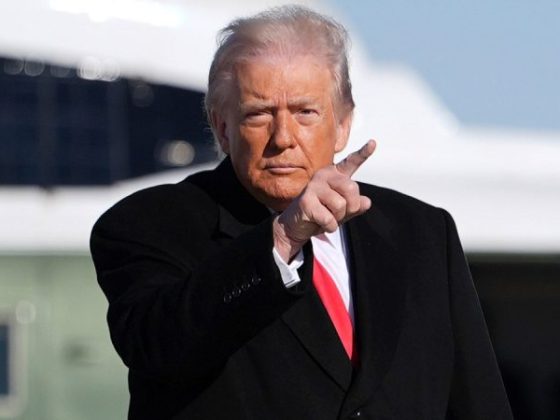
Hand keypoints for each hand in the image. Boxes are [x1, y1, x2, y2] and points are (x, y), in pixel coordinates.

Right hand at [273, 140, 376, 261]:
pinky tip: (319, 223)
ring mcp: (313, 186)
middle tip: (339, 213)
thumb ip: (356, 205)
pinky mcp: (306, 201)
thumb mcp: (343, 211)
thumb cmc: (321, 214)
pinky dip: (329, 226)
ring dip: (337, 218)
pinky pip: (329, 218)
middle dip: (351, 207)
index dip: (363, 153)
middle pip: (352, 189)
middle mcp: (324, 175)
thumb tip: (366, 202)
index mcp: (335, 174)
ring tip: (326, 217)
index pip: (351, 162)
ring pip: (341, 205)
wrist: (296, 225)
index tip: (373, 143)